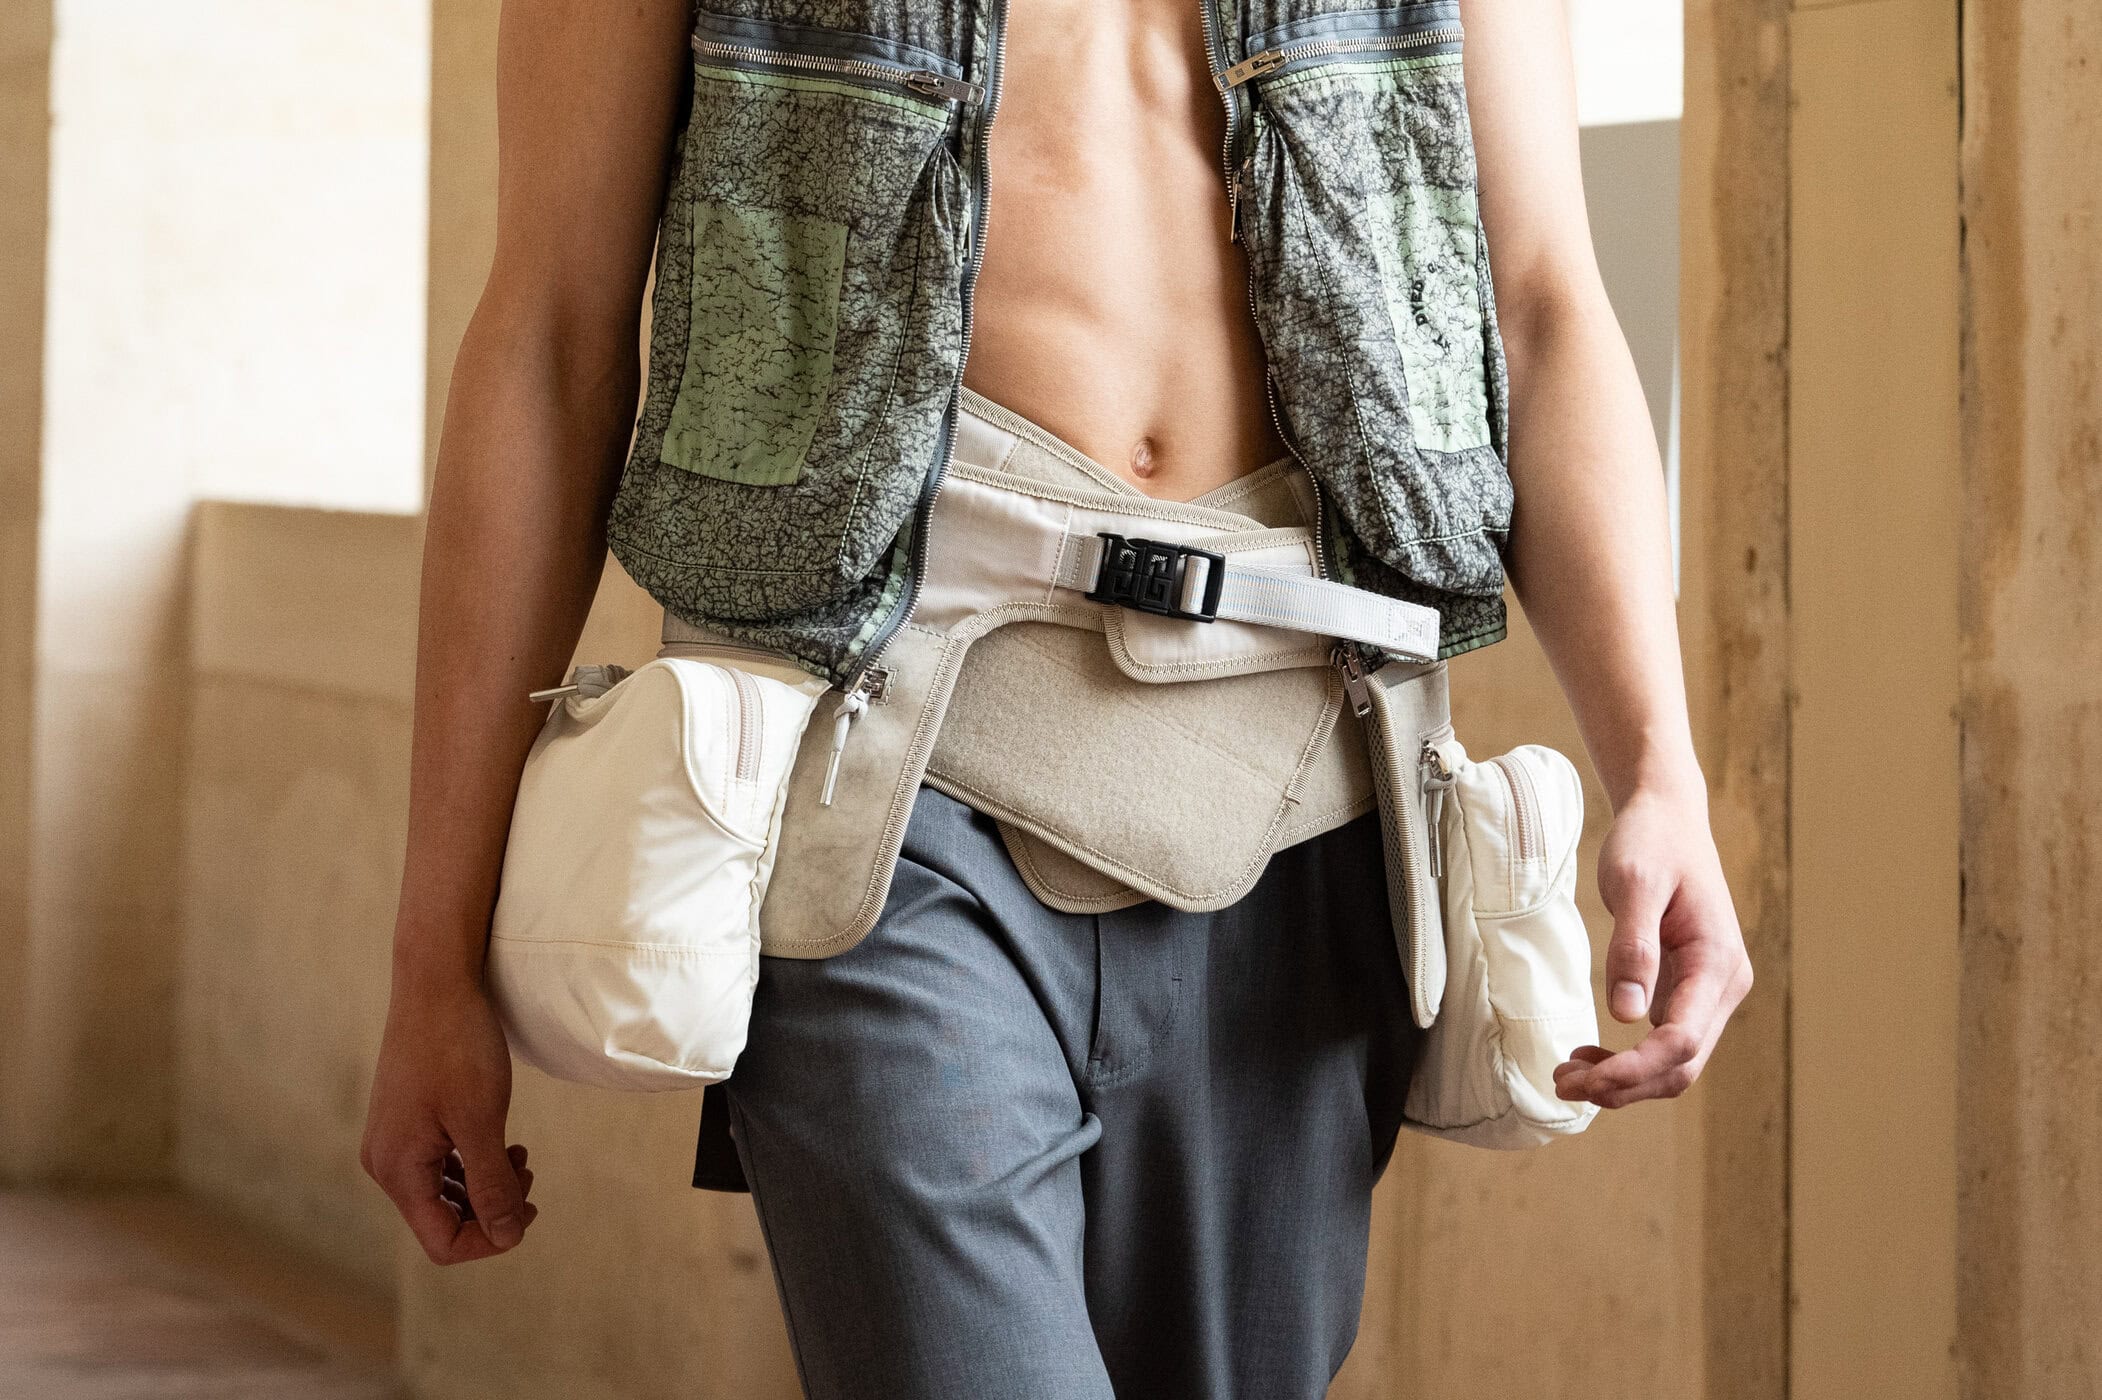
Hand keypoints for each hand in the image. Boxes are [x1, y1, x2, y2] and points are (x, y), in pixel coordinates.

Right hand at [360, 969, 537, 1262]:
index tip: (529, 1209)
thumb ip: (492, 1184)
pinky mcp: (406, 1121)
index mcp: (398, 1170)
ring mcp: (393, 1140)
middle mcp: (386, 1162)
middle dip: (491, 1209)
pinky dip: (473, 1164)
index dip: (489, 1239)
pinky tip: (504, 1144)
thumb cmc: (458, 1047)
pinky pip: (439, 1164)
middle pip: (442, 1220)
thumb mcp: (481, 1121)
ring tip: (521, 1157)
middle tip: (529, 1176)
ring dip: (486, 1185)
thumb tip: (506, 1237)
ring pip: (443, 1192)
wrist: (436, 982)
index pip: (442, 1241)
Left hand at [1553, 781, 1752, 1109]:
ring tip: (1566, 1076)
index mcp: (1718, 963)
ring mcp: (1708, 992)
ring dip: (1624, 1081)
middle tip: (1561, 1085)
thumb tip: (1625, 1015)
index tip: (1585, 1079)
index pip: (1682, 1041)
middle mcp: (1723, 986)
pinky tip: (1588, 1056)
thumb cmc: (1651, 842)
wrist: (1668, 817)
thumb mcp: (1634, 882)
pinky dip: (1628, 1060)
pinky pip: (1664, 1042)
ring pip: (1674, 1063)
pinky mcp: (1688, 990)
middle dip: (1625, 1086)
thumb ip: (1632, 946)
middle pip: (1681, 1065)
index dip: (1634, 1069)